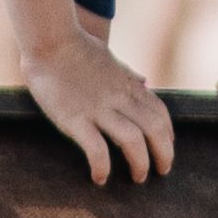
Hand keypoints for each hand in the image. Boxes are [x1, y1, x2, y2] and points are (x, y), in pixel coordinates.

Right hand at [33, 36, 180, 185]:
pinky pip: (96, 148)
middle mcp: (118, 97)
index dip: (168, 133)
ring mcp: (97, 108)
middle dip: (163, 153)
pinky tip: (100, 178)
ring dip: (140, 163)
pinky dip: (102, 166)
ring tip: (138, 178)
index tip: (167, 147)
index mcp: (127, 84)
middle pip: (154, 129)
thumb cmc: (75, 46)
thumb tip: (144, 82)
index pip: (159, 112)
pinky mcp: (74, 118)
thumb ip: (127, 73)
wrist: (49, 38)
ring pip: (132, 140)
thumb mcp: (109, 57)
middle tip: (162, 171)